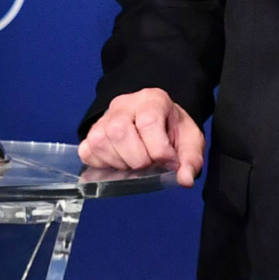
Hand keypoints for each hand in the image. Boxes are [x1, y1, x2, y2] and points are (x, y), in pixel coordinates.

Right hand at [77, 88, 204, 184]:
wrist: (156, 120)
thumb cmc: (171, 129)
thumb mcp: (190, 140)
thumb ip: (191, 159)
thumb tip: (185, 179)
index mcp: (151, 100)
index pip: (148, 122)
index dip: (159, 149)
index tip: (169, 162)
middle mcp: (123, 105)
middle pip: (119, 131)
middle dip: (137, 158)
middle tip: (149, 165)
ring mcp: (103, 118)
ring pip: (100, 141)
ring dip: (119, 162)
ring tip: (134, 164)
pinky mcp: (90, 132)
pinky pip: (86, 151)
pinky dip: (101, 163)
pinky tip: (117, 163)